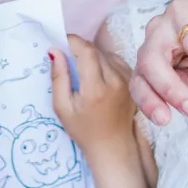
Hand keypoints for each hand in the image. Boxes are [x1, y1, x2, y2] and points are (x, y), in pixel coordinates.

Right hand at [51, 35, 136, 166]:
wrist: (114, 146)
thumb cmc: (84, 130)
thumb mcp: (62, 107)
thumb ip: (58, 77)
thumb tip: (54, 51)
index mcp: (96, 88)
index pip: (86, 51)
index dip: (73, 41)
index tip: (61, 43)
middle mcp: (115, 80)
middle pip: (95, 50)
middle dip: (79, 48)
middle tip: (67, 58)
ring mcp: (127, 79)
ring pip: (106, 53)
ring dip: (91, 54)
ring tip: (82, 70)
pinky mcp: (132, 79)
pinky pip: (115, 59)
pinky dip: (103, 60)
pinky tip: (96, 74)